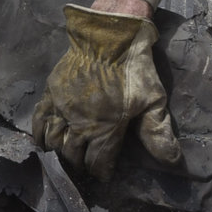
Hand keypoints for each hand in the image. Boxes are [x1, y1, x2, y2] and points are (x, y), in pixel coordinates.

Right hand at [31, 3, 183, 178]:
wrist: (109, 37)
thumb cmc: (134, 70)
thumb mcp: (153, 100)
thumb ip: (158, 132)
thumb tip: (172, 161)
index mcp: (105, 129)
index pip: (98, 163)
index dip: (101, 172)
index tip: (104, 175)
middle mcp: (79, 124)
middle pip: (73, 155)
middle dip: (79, 165)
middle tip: (85, 167)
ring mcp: (62, 109)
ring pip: (54, 141)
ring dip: (59, 153)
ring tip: (65, 157)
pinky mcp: (50, 94)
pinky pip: (39, 120)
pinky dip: (39, 134)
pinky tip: (42, 142)